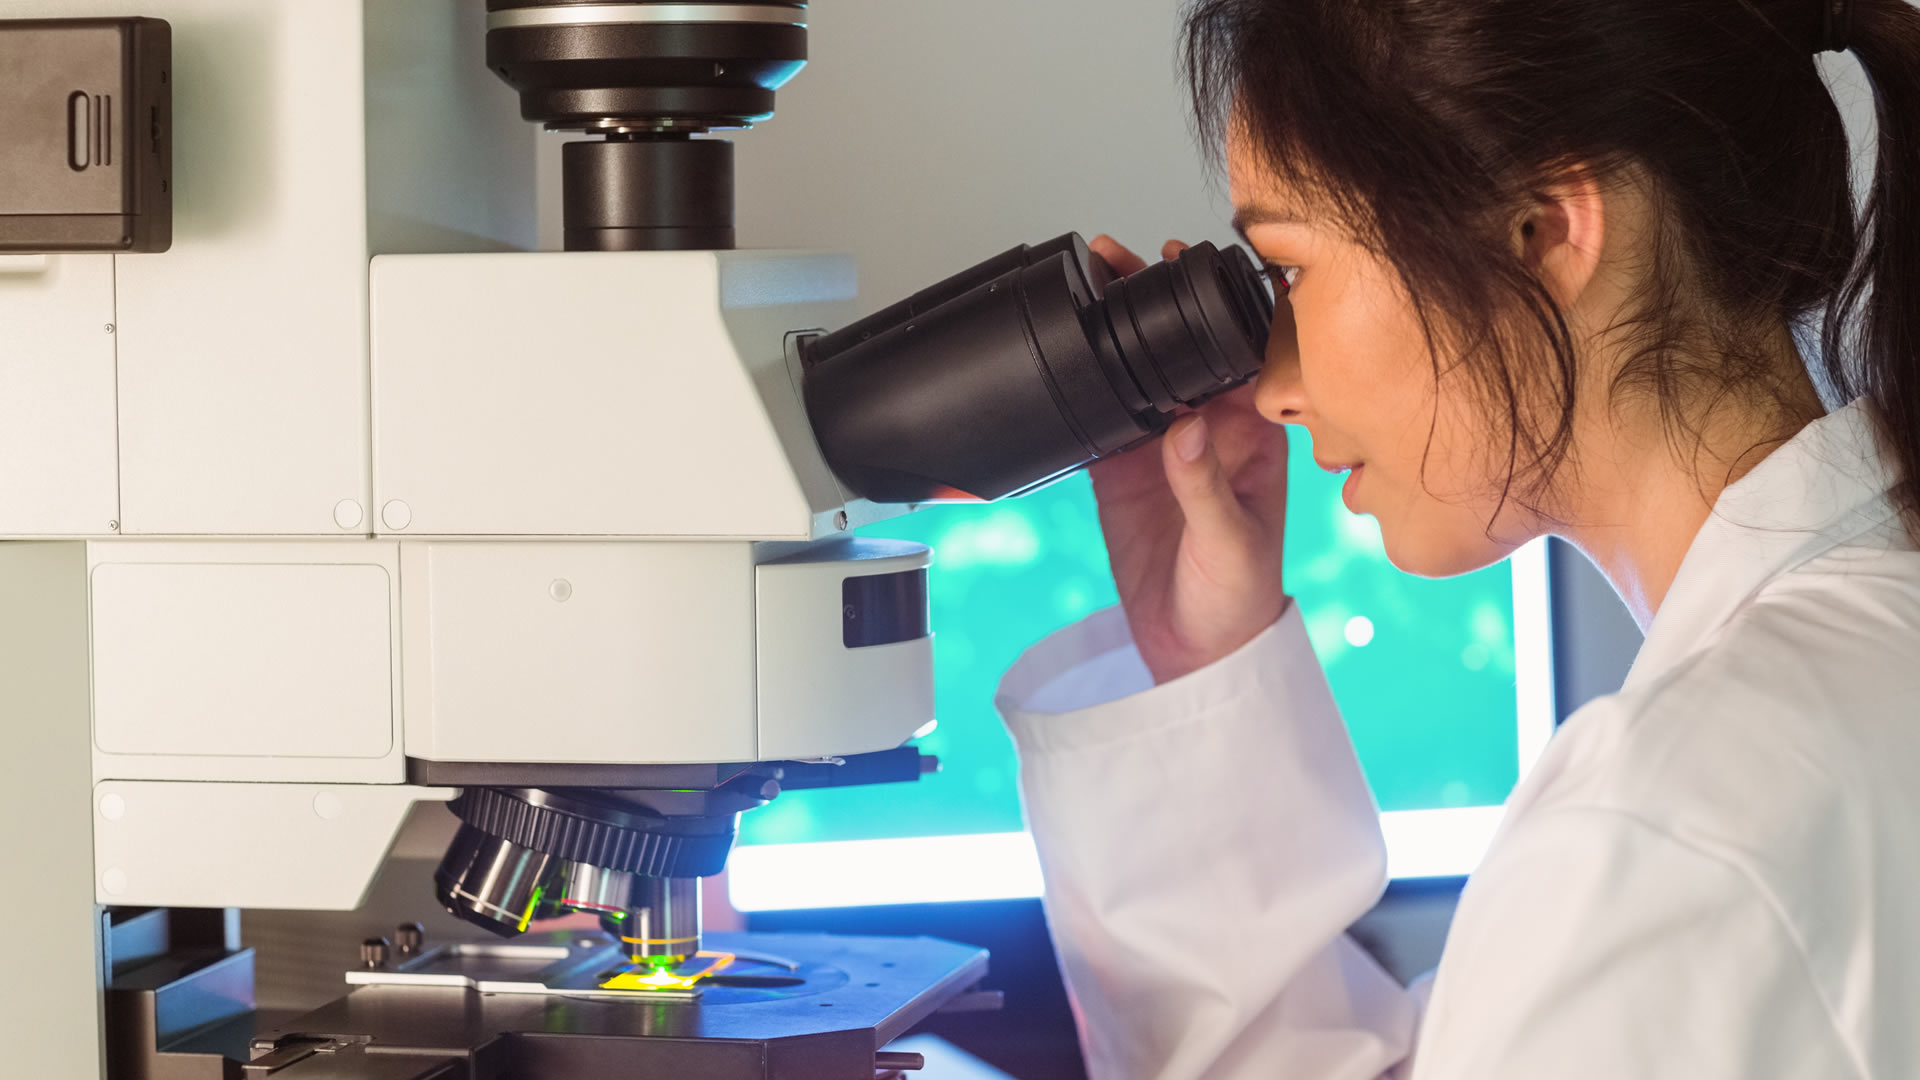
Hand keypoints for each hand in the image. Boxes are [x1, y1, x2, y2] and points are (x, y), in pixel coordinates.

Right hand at [1088, 235, 1291, 683]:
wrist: (1196, 650)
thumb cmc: (1240, 598)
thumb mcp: (1233, 544)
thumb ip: (1207, 487)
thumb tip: (1185, 429)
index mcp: (1253, 435)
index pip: (1240, 353)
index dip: (1218, 306)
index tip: (1190, 272)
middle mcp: (1209, 430)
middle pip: (1182, 348)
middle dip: (1154, 301)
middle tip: (1120, 261)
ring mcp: (1162, 447)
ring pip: (1138, 372)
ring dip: (1115, 331)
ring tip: (1086, 287)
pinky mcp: (1121, 470)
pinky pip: (1100, 415)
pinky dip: (1081, 385)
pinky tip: (1063, 354)